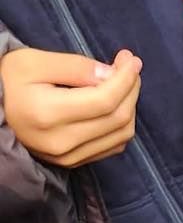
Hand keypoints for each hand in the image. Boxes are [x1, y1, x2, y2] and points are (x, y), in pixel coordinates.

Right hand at [0, 48, 140, 167]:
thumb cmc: (9, 81)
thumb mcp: (33, 62)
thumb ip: (75, 66)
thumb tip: (111, 74)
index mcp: (47, 114)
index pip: (104, 100)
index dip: (125, 79)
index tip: (130, 59)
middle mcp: (61, 142)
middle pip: (118, 118)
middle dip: (131, 89)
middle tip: (129, 67)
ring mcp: (69, 156)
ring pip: (121, 134)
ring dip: (130, 106)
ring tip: (123, 83)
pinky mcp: (74, 163)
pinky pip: (114, 146)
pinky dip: (122, 124)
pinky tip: (115, 104)